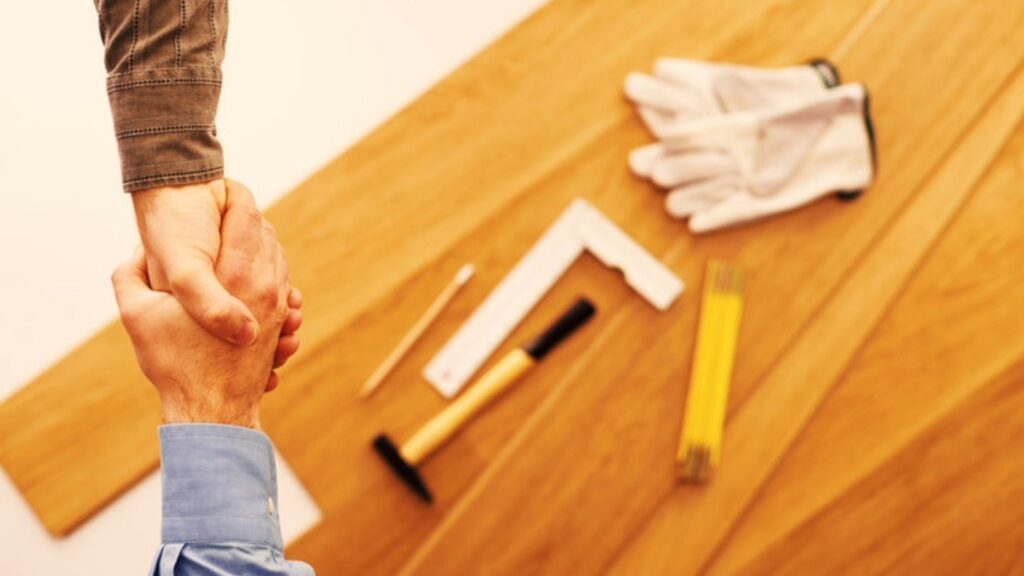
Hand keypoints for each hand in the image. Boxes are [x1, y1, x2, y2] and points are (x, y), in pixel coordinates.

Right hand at [114, 184, 299, 426]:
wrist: (212, 411)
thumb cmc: (174, 363)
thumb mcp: (138, 315)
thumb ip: (130, 275)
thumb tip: (137, 251)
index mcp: (236, 274)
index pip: (248, 214)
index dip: (234, 194)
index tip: (220, 186)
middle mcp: (267, 285)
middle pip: (267, 234)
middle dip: (248, 218)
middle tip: (226, 206)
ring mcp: (279, 306)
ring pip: (277, 259)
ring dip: (260, 244)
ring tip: (236, 236)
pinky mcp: (283, 324)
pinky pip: (282, 285)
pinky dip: (268, 272)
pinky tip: (248, 274)